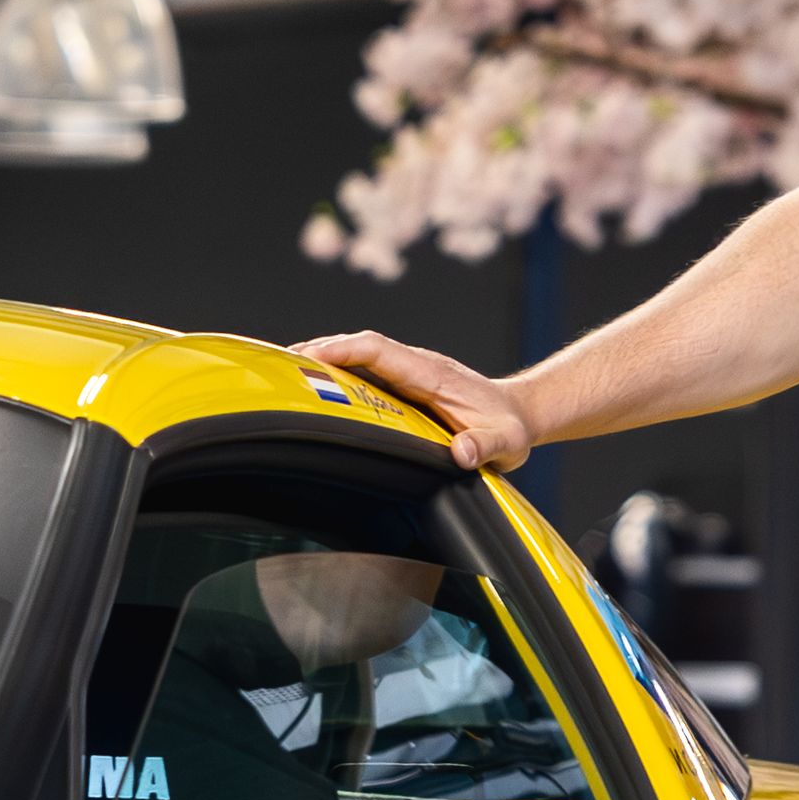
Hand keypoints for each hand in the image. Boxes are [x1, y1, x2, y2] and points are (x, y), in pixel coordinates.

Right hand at [297, 331, 534, 472]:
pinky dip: (336, 371)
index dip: (344, 350)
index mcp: (432, 374)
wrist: (519, 413)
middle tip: (278, 366)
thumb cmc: (509, 428)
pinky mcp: (404, 382)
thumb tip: (461, 453)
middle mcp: (416, 365)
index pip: (380, 350)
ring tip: (282, 373)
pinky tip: (312, 386)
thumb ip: (485, 447)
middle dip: (320, 350)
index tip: (311, 356)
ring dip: (322, 358)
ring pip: (358, 355)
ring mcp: (409, 371)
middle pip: (360, 346)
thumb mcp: (506, 443)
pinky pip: (364, 368)